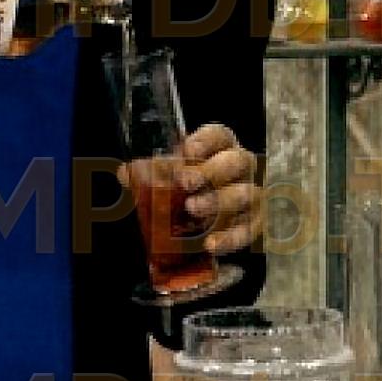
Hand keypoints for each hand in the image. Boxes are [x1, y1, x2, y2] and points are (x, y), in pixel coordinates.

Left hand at [118, 123, 261, 255]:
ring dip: (219, 201)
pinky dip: (229, 238)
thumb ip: (153, 174)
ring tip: (193, 209)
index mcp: (222, 149)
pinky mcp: (256, 224)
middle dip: (211, 171)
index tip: (188, 150)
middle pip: (237, 162)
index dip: (206, 140)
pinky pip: (249, 231)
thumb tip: (125, 174)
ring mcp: (253, 195)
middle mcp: (242, 169)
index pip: (220, 136)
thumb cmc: (194, 191)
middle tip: (186, 182)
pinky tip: (210, 244)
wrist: (219, 223)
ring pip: (245, 194)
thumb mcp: (174, 178)